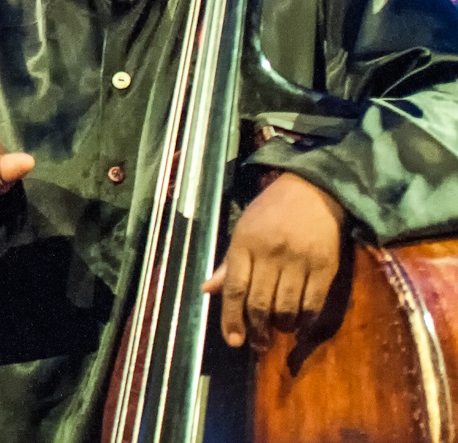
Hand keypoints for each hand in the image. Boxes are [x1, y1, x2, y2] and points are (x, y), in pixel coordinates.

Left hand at [202, 171, 345, 347]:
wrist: (313, 190)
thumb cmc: (272, 211)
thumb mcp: (243, 230)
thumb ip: (228, 264)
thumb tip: (207, 290)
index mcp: (244, 243)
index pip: (235, 288)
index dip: (231, 318)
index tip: (233, 340)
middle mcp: (270, 252)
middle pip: (260, 302)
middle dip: (257, 328)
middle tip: (258, 343)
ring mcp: (299, 259)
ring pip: (287, 306)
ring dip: (282, 326)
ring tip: (279, 330)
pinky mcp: (325, 266)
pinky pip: (313, 302)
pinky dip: (306, 320)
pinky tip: (301, 326)